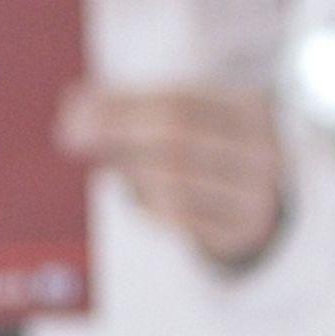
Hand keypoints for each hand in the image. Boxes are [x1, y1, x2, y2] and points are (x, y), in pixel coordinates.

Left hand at [59, 84, 285, 268]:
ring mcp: (257, 195)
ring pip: (175, 184)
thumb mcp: (184, 116)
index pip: (178, 102)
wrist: (260, 200)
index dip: (121, 107)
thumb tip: (74, 103)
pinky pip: (179, 220)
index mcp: (252, 108)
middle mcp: (263, 151)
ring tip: (109, 163)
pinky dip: (146, 204)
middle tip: (71, 136)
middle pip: (177, 139)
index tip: (73, 113)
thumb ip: (130, 106)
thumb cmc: (209, 146)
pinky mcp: (241, 233)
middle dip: (117, 134)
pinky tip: (134, 193)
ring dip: (130, 172)